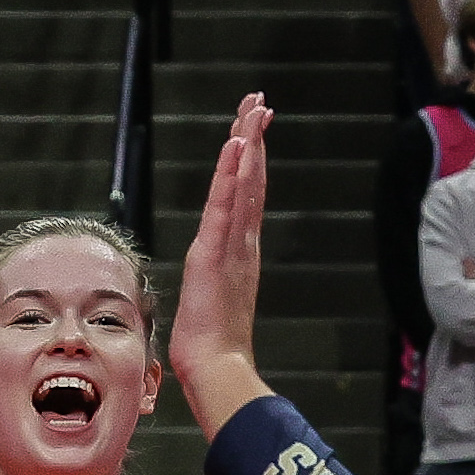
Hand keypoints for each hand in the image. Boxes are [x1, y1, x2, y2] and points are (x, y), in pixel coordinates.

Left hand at [169, 95, 275, 425]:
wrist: (218, 370)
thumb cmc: (214, 351)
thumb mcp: (214, 310)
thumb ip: (218, 294)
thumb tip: (214, 299)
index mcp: (241, 255)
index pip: (247, 200)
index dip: (252, 164)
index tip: (254, 133)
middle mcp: (243, 245)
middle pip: (252, 181)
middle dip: (255, 139)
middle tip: (260, 103)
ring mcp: (233, 246)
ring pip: (244, 183)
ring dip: (248, 143)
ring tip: (254, 109)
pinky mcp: (216, 252)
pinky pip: (226, 203)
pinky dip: (233, 172)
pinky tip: (237, 143)